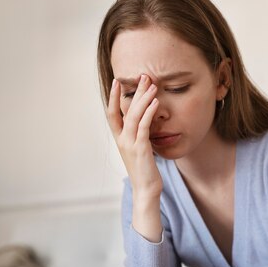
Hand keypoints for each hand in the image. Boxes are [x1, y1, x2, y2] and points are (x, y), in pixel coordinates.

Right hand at [106, 74, 162, 198]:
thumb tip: (145, 123)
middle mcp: (122, 140)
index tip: (118, 81)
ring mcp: (130, 144)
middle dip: (134, 92)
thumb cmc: (145, 171)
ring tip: (152, 84)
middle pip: (125, 110)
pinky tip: (155, 102)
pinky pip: (144, 126)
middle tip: (143, 76)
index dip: (113, 97)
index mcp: (120, 139)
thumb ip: (139, 136)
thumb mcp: (140, 150)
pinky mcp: (141, 148)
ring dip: (143, 98)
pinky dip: (149, 112)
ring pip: (134, 115)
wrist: (146, 190)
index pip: (112, 114)